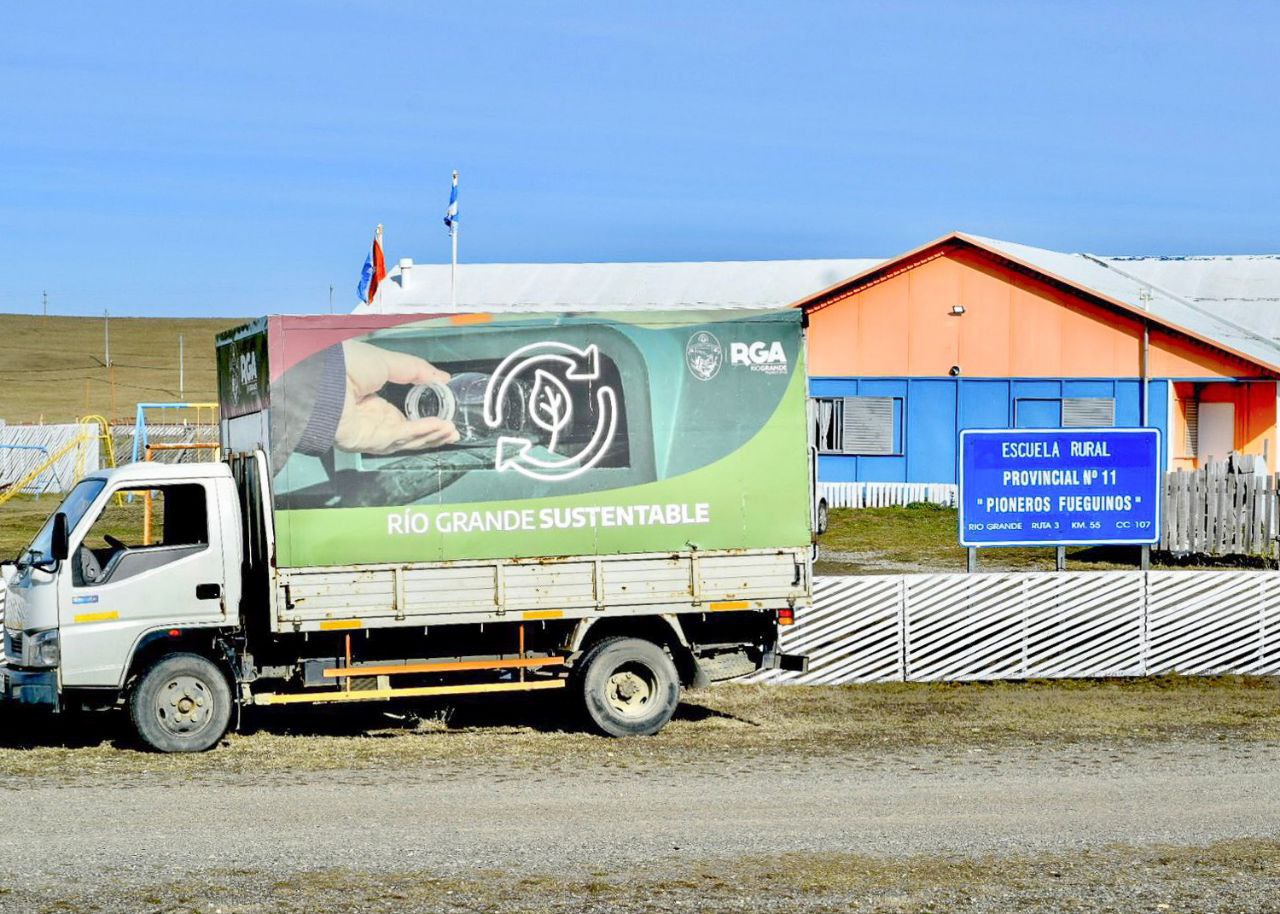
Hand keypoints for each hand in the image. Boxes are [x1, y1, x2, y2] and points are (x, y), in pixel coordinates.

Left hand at [335, 340, 460, 453]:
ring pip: (405, 441)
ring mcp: (369, 434)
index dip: (425, 420)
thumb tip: (444, 378)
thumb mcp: (389, 362)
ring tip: (451, 431)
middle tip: (454, 431)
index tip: (446, 417)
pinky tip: (438, 425)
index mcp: (374, 405)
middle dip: (433, 434)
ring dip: (430, 436)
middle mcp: (372, 422)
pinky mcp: (367, 440)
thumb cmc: (349, 363)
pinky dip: (420, 432)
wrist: (325, 373)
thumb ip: (417, 371)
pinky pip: (398, 438)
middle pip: (408, 436)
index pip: (403, 420)